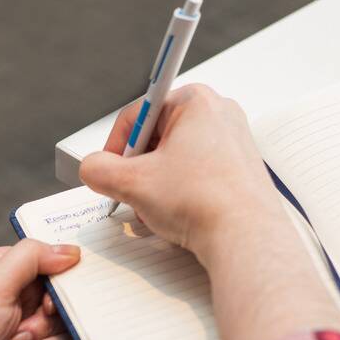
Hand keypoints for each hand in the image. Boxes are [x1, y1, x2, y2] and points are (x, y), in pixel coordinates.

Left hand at [0, 239, 79, 339]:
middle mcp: (19, 303)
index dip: (60, 294)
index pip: (58, 273)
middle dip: (46, 331)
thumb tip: (70, 250)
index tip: (47, 308)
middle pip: (65, 312)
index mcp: (11, 274)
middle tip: (16, 337)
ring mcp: (23, 337)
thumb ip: (32, 259)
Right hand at [81, 85, 339, 339]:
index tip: (107, 171)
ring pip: (177, 159)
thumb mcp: (132, 183)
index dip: (114, 146)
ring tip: (157, 211)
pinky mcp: (242, 169)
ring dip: (157, 185)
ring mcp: (234, 142)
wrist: (246, 238)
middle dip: (139, 169)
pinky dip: (181, 192)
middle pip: (157, 137)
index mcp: (195, 101)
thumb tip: (92, 168)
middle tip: (132, 194)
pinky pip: (198, 174)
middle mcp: (219, 114)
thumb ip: (99, 169)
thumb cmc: (202, 202)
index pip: (137, 115)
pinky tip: (178, 217)